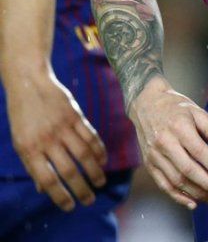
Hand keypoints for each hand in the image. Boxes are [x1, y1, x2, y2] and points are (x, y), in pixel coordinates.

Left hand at [6, 71, 107, 209]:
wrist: (29, 84)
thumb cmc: (23, 117)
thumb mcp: (21, 142)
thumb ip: (33, 164)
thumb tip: (44, 188)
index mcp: (29, 150)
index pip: (48, 179)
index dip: (60, 195)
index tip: (70, 206)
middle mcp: (47, 141)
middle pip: (69, 170)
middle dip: (81, 188)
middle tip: (90, 200)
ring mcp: (62, 128)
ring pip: (83, 155)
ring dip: (94, 171)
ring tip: (100, 182)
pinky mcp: (75, 116)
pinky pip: (90, 136)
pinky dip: (99, 150)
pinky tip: (102, 160)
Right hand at [129, 75, 207, 209]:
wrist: (146, 104)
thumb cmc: (176, 108)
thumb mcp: (197, 111)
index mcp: (179, 127)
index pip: (198, 151)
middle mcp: (165, 143)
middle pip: (187, 169)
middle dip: (207, 184)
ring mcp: (154, 155)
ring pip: (175, 180)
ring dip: (195, 193)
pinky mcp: (149, 164)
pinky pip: (163, 184)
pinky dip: (177, 196)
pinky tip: (192, 203)